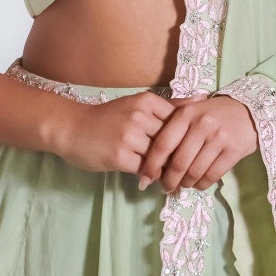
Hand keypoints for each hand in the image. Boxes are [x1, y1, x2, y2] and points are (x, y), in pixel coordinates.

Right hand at [53, 90, 177, 174]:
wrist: (72, 128)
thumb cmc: (108, 118)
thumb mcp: (138, 105)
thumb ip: (170, 105)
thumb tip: (202, 99)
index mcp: (147, 101)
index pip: (179, 121)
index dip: (185, 137)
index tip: (188, 147)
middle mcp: (140, 116)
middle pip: (172, 140)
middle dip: (177, 156)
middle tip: (182, 168)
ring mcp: (129, 136)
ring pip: (160, 157)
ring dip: (164, 168)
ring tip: (167, 176)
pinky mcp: (120, 156)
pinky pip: (145, 170)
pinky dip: (149, 175)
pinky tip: (147, 177)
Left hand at [137, 94, 258, 193]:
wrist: (247, 111)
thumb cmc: (213, 113)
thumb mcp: (191, 111)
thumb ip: (172, 127)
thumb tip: (150, 156)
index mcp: (186, 114)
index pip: (163, 143)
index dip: (152, 164)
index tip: (145, 178)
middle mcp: (201, 124)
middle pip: (178, 162)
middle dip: (168, 180)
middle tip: (165, 187)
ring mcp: (218, 138)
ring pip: (195, 171)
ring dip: (185, 184)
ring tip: (182, 185)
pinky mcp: (233, 151)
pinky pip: (212, 176)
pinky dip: (202, 184)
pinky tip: (198, 184)